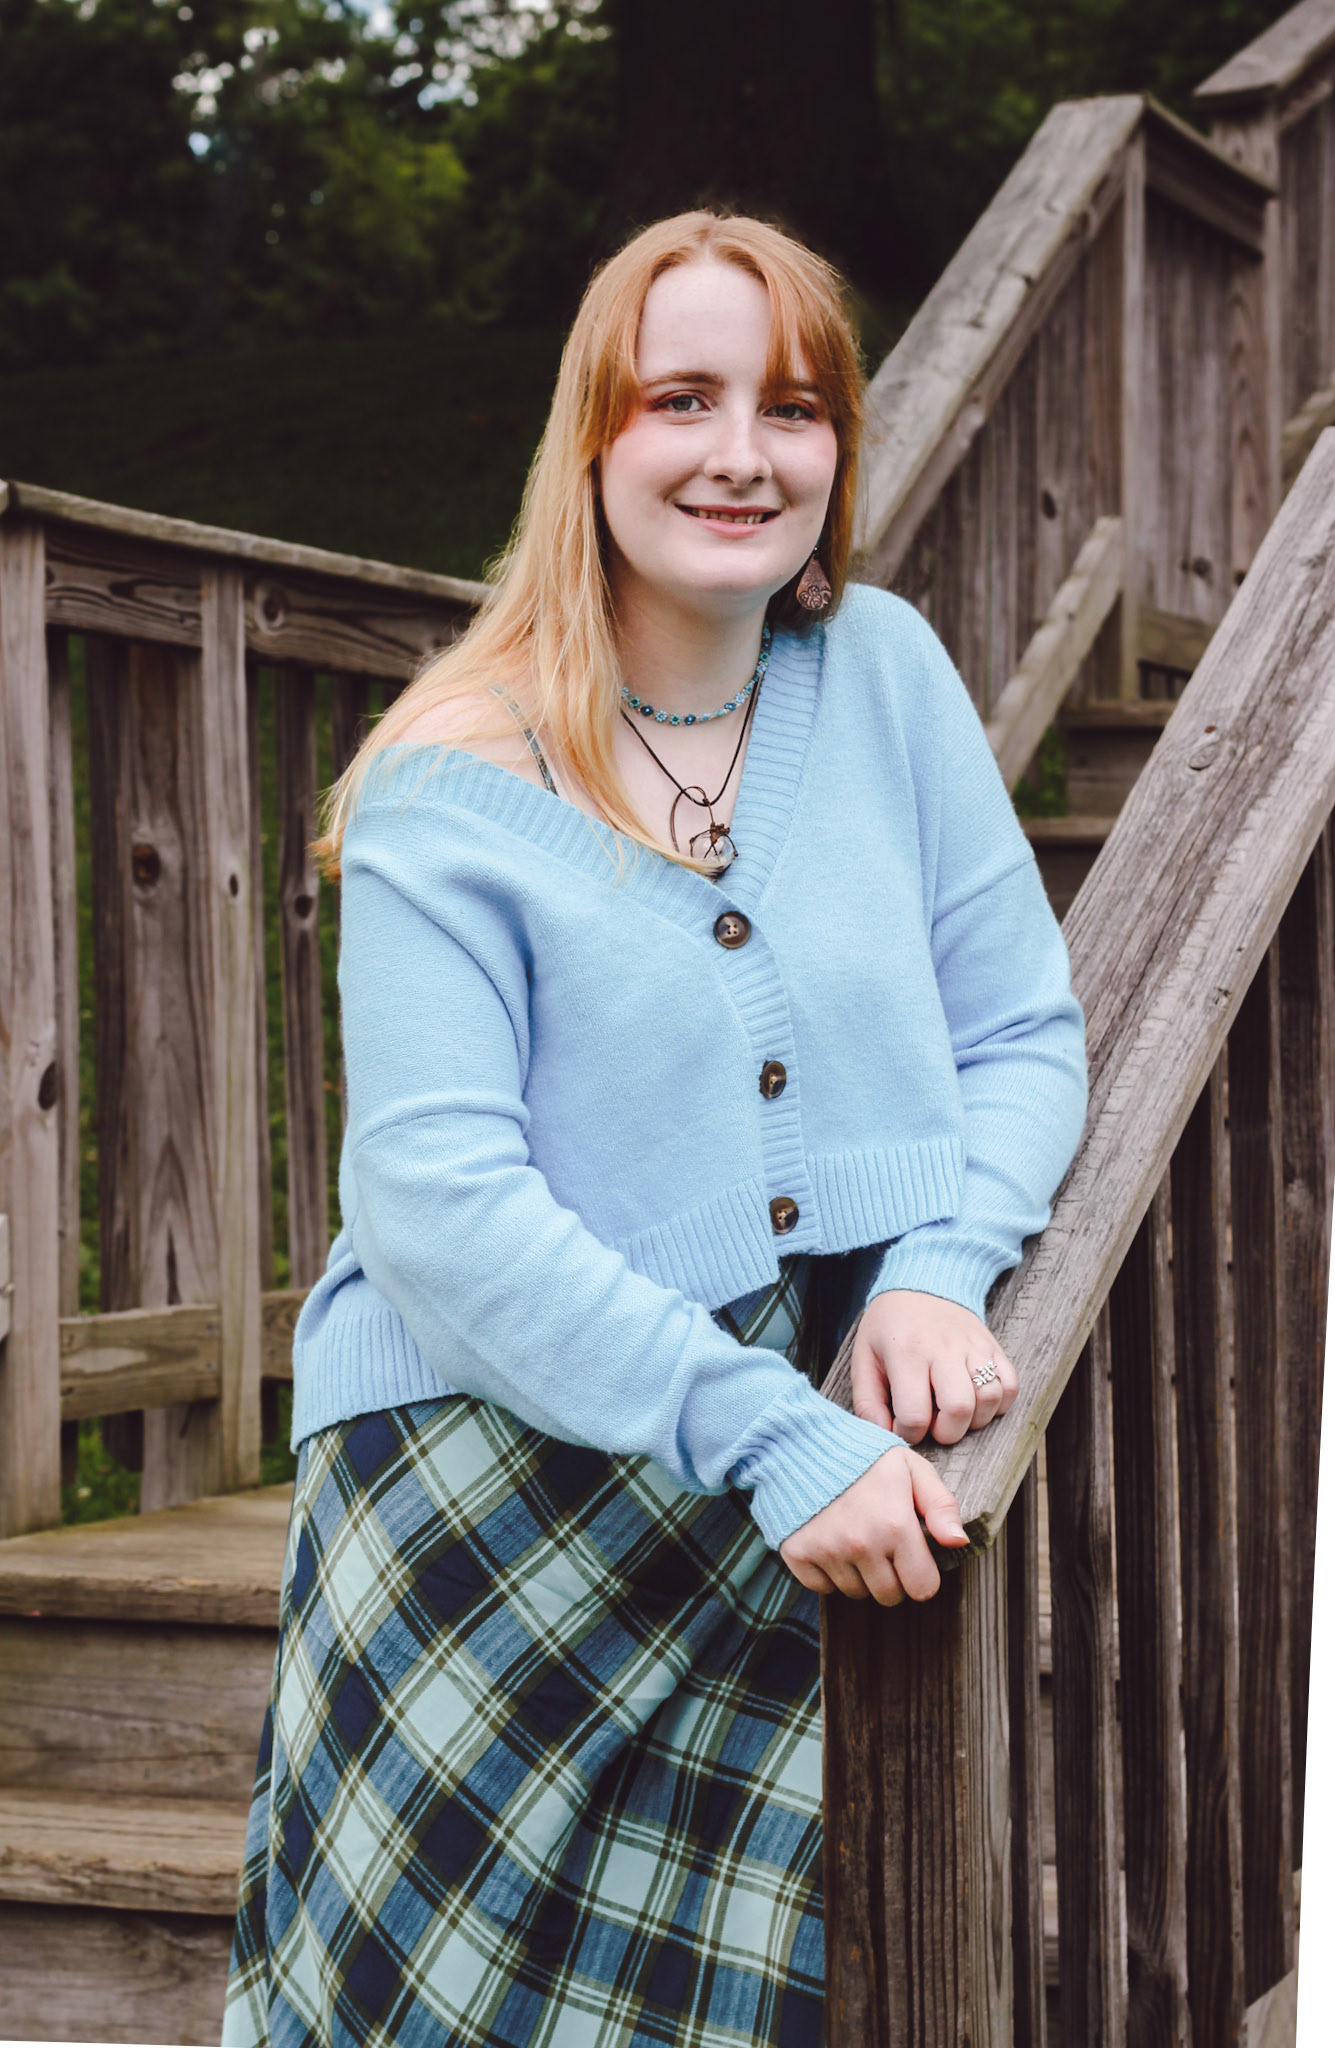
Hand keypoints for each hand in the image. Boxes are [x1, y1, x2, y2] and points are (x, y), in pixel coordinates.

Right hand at [779, 1445, 967, 1603]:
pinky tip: (831, 1542)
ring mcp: (828, 1552)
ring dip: (860, 1575)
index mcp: (895, 1526)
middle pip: (889, 1596)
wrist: (801, 1442)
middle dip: (892, 1577)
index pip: (923, 1588)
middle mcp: (862, 1545)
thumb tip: (959, 1542)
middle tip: (882, 1545)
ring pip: (856, 1593)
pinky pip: (823, 1588)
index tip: (912, 1555)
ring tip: (855, 1538)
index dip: (921, 1574)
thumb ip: (941, 1505)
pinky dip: (828, 1573)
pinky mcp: (798, 1555)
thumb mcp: (911, 1468)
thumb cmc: (863, 1456)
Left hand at [850, 1288, 1017, 1445]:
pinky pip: (1011, 1384)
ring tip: (955, 1412)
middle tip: (935, 1423)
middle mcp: (944, 1348)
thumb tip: (885, 1435)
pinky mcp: (993, 1345)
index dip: (909, 1433)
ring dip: (975, 1418)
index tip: (904, 1424)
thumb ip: (868, 1402)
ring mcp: (974, 1345)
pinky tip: (977, 1400)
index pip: (915, 1414)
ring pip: (991, 1397)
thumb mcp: (864, 1358)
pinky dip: (1000, 1402)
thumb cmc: (888, 1327)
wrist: (920, 1283)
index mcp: (907, 1353)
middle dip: (948, 1431)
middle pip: (960, 1408)